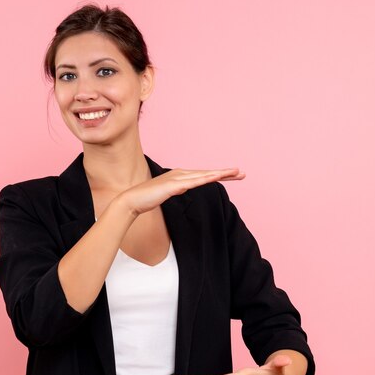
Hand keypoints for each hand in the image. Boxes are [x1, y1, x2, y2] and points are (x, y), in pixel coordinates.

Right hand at [119, 168, 244, 215]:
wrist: (132, 200)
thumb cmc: (148, 198)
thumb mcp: (168, 193)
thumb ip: (177, 189)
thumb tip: (183, 188)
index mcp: (181, 175)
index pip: (204, 175)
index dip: (220, 175)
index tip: (234, 175)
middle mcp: (181, 174)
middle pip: (207, 173)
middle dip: (225, 173)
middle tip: (242, 173)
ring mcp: (177, 179)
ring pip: (203, 176)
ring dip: (219, 174)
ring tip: (235, 173)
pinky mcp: (172, 186)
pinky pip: (192, 183)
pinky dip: (205, 180)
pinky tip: (215, 178)